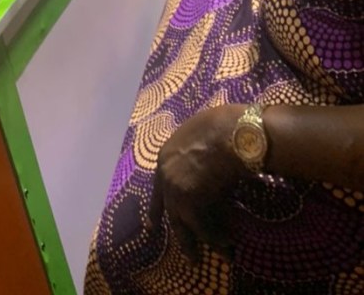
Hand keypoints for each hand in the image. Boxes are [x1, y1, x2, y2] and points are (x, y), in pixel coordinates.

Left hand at [149, 104, 246, 261]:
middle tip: (182, 252)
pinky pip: (203, 227)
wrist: (231, 132)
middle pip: (168, 210)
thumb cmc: (223, 127)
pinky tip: (228, 245)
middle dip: (176, 232)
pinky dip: (216, 238)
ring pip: (184, 224)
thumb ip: (198, 152)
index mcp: (165, 156)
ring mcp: (174, 189)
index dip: (159, 205)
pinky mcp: (188, 202)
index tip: (153, 222)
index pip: (159, 186)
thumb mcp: (202, 137)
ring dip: (197, 243)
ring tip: (210, 257)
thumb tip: (212, 161)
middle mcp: (164, 174)